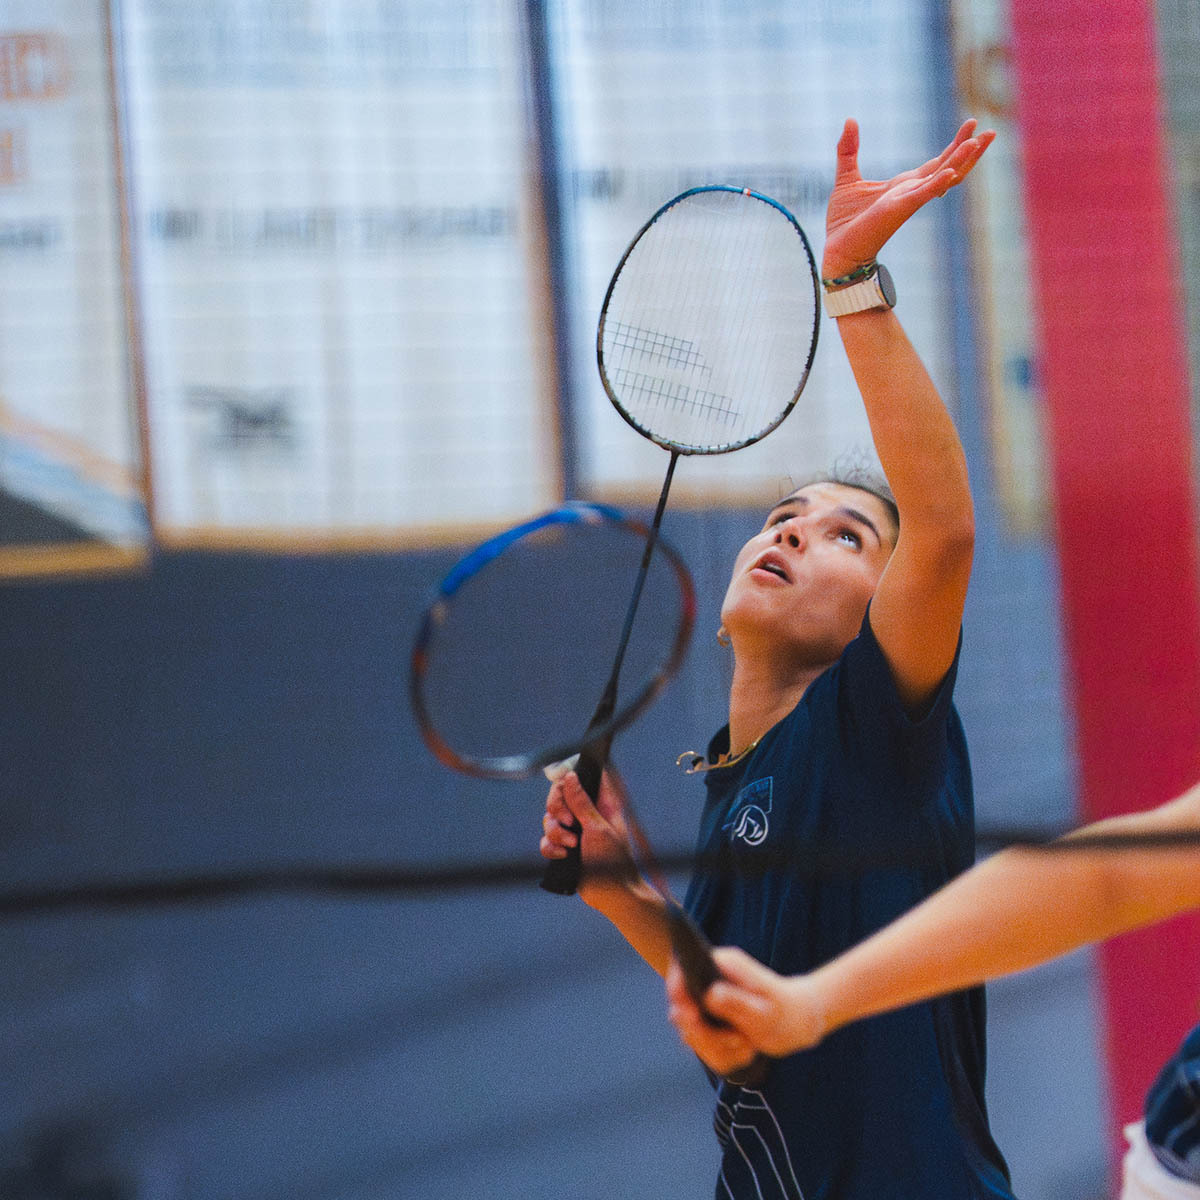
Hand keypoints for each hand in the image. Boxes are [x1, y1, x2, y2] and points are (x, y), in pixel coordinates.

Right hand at [540, 769, 637, 908]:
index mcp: (601, 803)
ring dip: (555, 832)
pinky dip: (550, 847)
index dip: (568, 775)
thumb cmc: (614, 860)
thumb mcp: (598, 827)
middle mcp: (586, 813)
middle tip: (568, 822)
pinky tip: (562, 856)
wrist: (611, 895)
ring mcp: (574, 831)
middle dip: (557, 808)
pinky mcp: (564, 848)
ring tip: (571, 846)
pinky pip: (546, 840)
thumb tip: (570, 776)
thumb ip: (581, 802)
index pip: (581, 777)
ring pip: (549, 819)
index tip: (559, 781)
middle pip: (558, 796)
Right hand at [665, 946, 828, 1073]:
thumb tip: (709, 994)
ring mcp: (709, 1006)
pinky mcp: (712, 1026)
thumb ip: (736, 1002)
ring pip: (692, 1035)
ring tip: (747, 1044)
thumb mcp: (764, 1011)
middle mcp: (710, 983)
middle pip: (682, 1011)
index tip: (690, 1015)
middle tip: (736, 1039)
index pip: (682, 971)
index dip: (677, 993)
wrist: (799, 1023)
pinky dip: (724, 1058)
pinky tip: (746, 1050)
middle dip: (705, 1034)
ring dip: (718, 1049)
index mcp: (721, 967)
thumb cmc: (787, 1013)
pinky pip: (705, 1050)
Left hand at [822, 118, 994, 280]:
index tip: (972, 125)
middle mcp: (911, 192)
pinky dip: (937, 184)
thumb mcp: (846, 177)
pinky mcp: (898, 210)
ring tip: (978, 143)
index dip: (955, 145)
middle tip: (991, 131)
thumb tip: (850, 120)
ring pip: (942, 179)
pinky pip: (922, 196)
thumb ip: (848, 150)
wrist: (837, 250)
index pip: (936, 163)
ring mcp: (907, 201)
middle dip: (968, 150)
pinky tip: (951, 174)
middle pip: (948, 168)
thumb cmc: (844, 222)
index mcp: (903, 185)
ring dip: (961, 162)